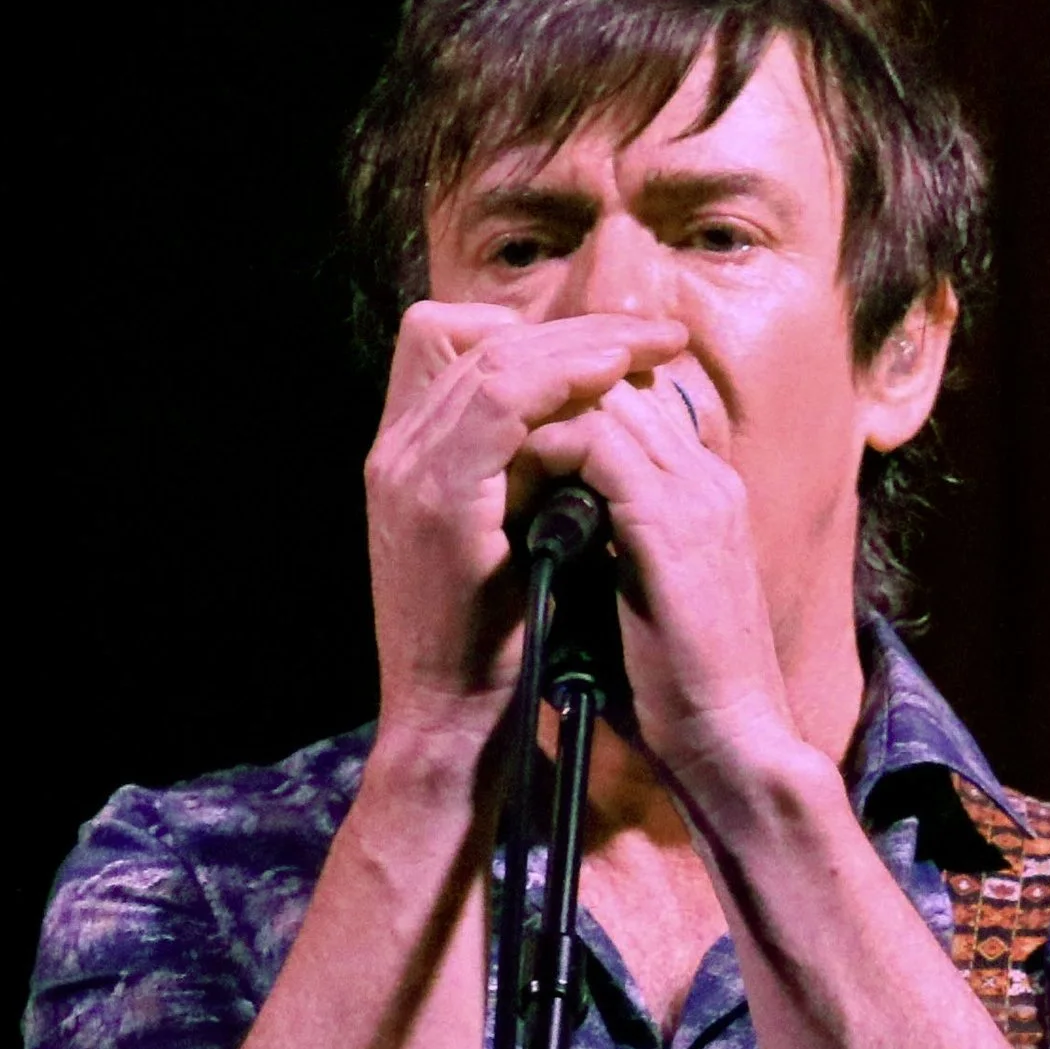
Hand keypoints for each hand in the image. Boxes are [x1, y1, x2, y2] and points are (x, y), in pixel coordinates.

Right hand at [364, 300, 688, 743]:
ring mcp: (409, 470)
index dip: (534, 334)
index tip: (612, 349)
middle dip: (576, 327)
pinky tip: (615, 381)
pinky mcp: (438, 497)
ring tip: (648, 347)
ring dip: (582, 345)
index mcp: (407, 458)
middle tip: (654, 333)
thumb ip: (525, 476)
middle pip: (477, 336)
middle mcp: (395, 452)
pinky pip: (502, 404)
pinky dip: (563, 382)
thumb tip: (588, 422)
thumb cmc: (492, 645)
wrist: (451, 721)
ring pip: (493, 359)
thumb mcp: (506, 540)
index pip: (451, 343)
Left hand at [524, 365, 806, 826]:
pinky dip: (546, 450)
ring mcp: (696, 494)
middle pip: (618, 386)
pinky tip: (503, 477)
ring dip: (539, 414)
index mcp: (703, 494)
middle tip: (483, 420)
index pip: (631, 406)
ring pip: (606, 400)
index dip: (564, 407)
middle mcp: (705, 478)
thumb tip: (541, 534)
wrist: (732, 745)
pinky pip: (599, 447)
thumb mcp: (633, 601)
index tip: (505, 434)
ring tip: (486, 442)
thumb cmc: (677, 692)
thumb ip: (600, 552)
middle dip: (545, 393)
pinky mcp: (673, 524)